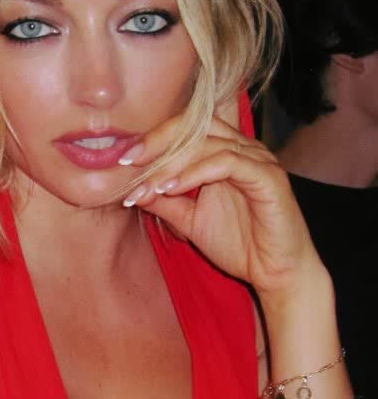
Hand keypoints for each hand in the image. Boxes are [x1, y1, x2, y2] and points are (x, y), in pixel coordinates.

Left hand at [121, 114, 322, 299]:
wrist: (274, 273)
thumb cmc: (239, 244)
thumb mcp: (189, 220)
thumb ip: (164, 201)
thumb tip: (132, 188)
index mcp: (225, 153)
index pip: (187, 128)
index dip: (154, 138)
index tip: (124, 159)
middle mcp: (243, 149)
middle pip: (196, 125)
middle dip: (158, 141)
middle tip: (129, 161)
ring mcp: (258, 160)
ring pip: (208, 142)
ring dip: (172, 163)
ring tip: (148, 185)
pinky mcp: (268, 177)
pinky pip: (227, 163)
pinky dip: (196, 173)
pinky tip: (172, 189)